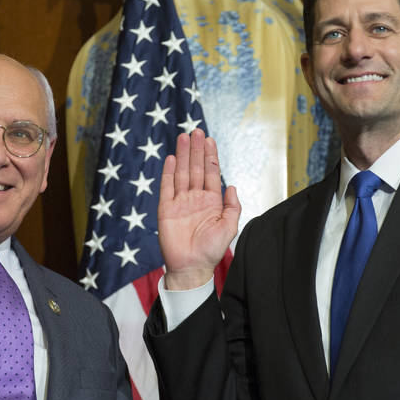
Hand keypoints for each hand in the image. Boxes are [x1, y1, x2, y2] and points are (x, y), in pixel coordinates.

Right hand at [158, 130, 240, 289]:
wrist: (191, 267)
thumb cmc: (211, 250)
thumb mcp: (229, 228)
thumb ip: (233, 207)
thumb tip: (231, 185)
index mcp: (211, 201)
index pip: (210, 173)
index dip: (210, 156)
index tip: (210, 140)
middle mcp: (195, 198)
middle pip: (195, 168)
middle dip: (196, 150)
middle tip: (197, 131)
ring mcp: (180, 202)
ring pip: (181, 173)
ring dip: (182, 155)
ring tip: (184, 137)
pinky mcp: (166, 209)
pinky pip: (166, 187)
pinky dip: (168, 172)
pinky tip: (170, 158)